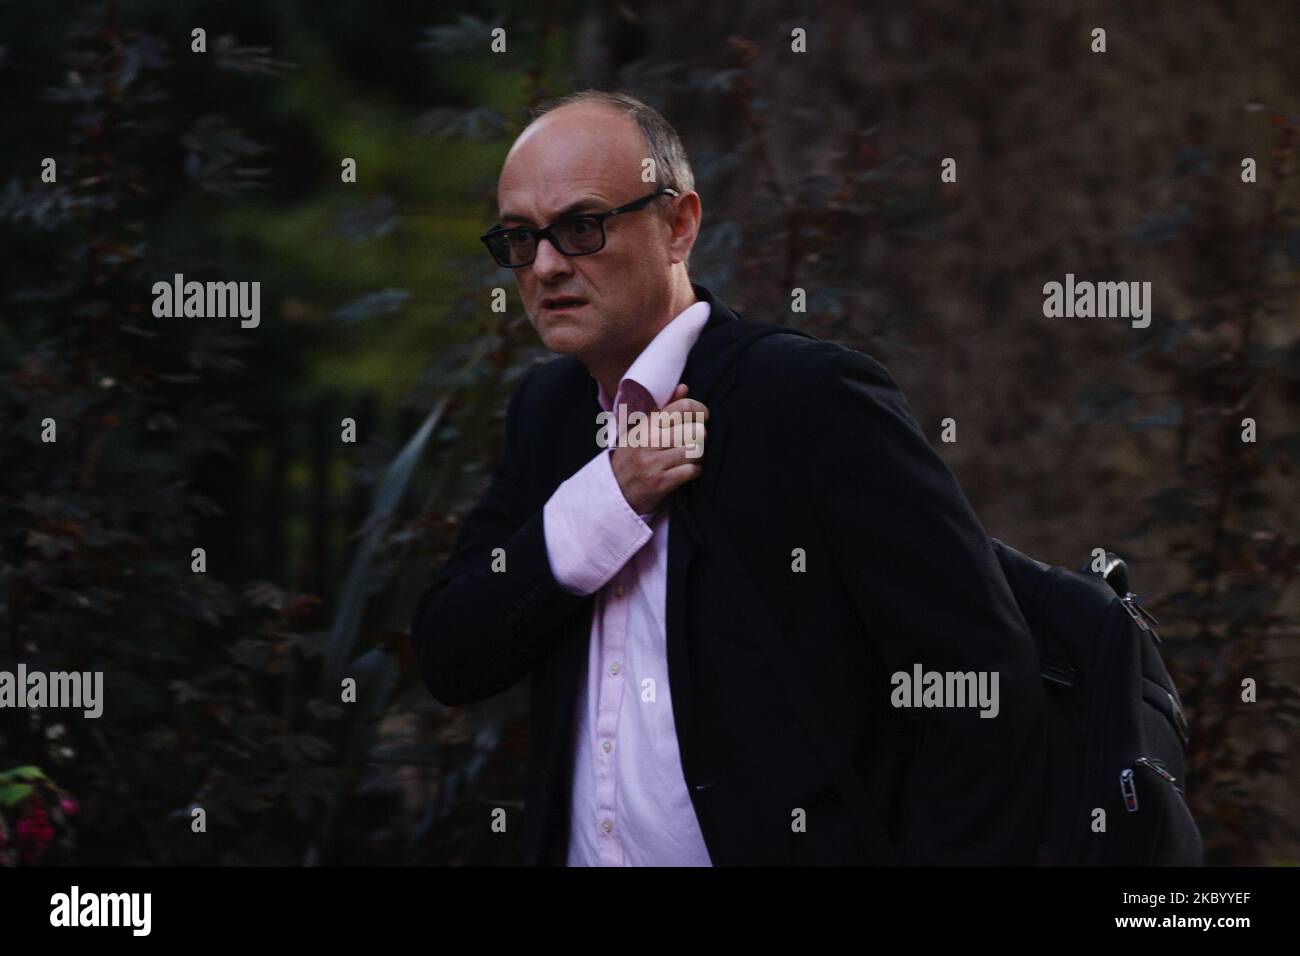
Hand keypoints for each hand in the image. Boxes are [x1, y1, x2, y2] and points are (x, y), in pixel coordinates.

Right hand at [609, 383, 707, 513]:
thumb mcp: (642, 430)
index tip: (704, 418)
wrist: (614, 490)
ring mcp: (654, 462)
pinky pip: (691, 471)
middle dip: (702, 436)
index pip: (682, 408)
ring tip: (693, 457)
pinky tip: (689, 471)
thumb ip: (664, 408)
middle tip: (698, 441)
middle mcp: (649, 441)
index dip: (701, 411)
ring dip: (700, 455)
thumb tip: (684, 388)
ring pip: (695, 451)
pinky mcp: (660, 482)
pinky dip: (696, 471)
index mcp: (647, 425)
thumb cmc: (632, 457)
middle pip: (694, 430)